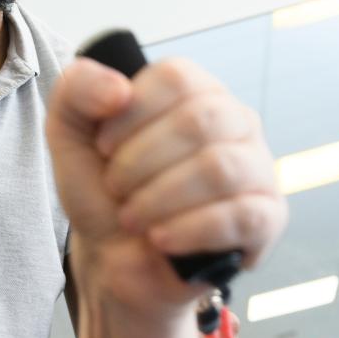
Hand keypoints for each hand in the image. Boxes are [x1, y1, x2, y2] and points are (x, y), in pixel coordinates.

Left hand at [46, 57, 284, 315]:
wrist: (115, 259)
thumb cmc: (105, 191)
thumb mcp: (71, 135)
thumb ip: (77, 91)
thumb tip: (118, 89)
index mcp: (195, 92)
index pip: (177, 77)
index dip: (131, 113)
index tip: (103, 147)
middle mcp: (235, 121)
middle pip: (201, 120)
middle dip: (140, 162)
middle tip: (116, 188)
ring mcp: (258, 168)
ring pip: (221, 168)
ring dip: (160, 198)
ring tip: (133, 218)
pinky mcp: (267, 217)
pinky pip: (243, 215)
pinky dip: (189, 230)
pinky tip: (161, 240)